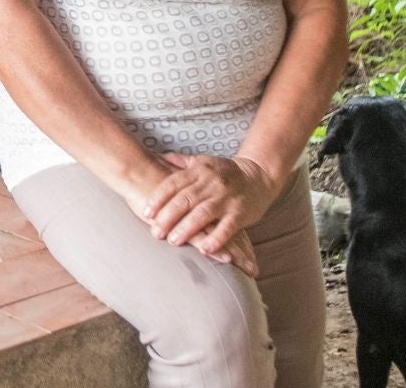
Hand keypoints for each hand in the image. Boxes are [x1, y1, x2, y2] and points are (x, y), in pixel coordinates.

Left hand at [143, 154, 281, 262]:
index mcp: (199, 171)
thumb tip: (156, 156)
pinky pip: (227, 227)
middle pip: (185, 200)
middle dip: (167, 217)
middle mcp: (211, 183)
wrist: (259, 175)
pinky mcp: (240, 213)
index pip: (174, 183)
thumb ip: (179, 162)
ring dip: (186, 229)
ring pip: (203, 214)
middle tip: (155, 233)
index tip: (146, 212)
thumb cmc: (225, 172)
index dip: (158, 198)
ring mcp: (226, 198)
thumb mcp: (202, 162)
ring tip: (173, 241)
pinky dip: (215, 239)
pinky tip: (204, 249)